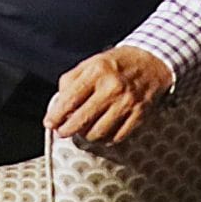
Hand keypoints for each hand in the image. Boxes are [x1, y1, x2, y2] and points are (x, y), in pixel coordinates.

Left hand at [45, 46, 172, 143]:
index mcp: (97, 71)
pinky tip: (101, 132)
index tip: (49, 123)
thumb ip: (70, 82)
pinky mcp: (139, 115)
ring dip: (86, 136)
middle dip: (66, 130)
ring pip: (98, 133)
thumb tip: (57, 107)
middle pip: (82, 120)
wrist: (151, 62)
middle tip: (62, 132)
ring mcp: (127, 103)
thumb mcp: (90, 63)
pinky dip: (105, 139)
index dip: (56, 115)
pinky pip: (116, 137)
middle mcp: (112, 87)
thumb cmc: (116, 64)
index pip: (70, 99)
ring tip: (82, 130)